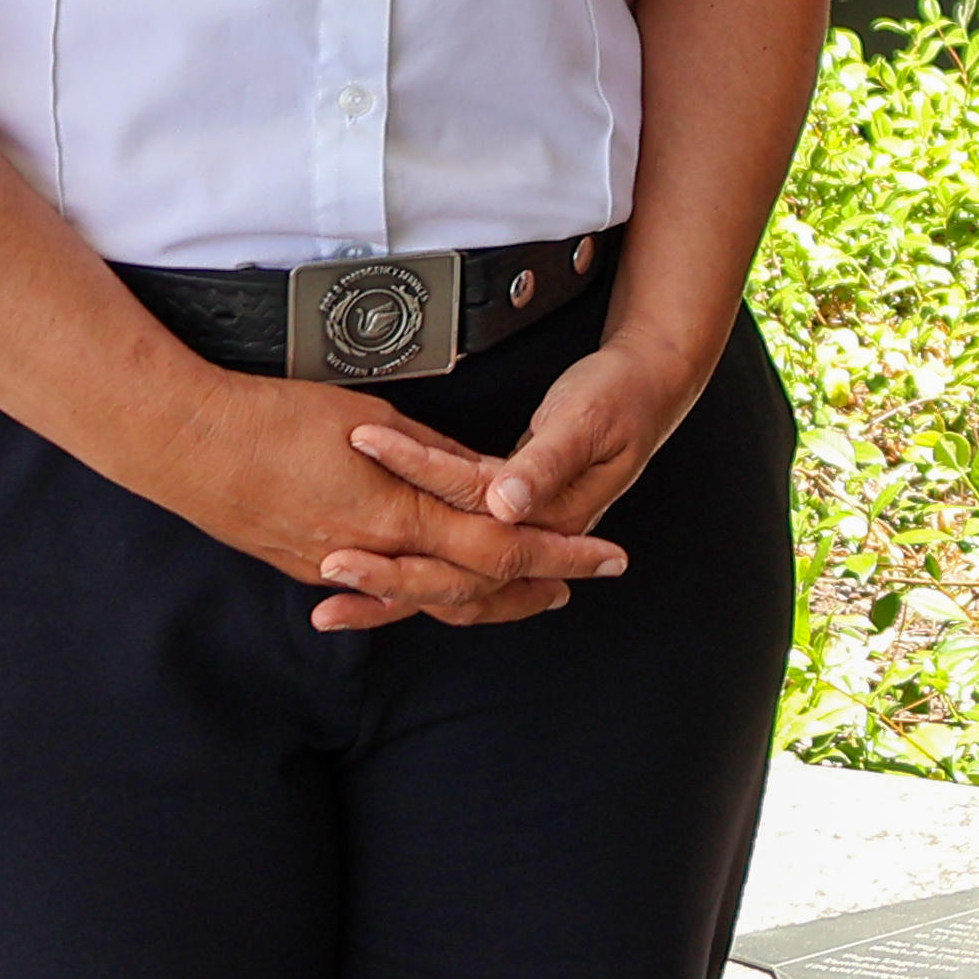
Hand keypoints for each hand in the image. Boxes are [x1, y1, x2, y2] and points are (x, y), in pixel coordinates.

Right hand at [131, 371, 631, 635]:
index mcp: (397, 514)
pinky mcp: (302, 566)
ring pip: (427, 595)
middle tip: (584, 580)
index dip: (556, 553)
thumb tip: (482, 475)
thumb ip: (434, 457)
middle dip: (535, 584)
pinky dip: (421, 594)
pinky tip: (443, 593)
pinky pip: (379, 589)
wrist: (181, 441)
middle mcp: (371, 553)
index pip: (499, 546)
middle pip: (473, 585)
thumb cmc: (274, 416)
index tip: (605, 555)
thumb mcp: (374, 421)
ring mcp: (333, 566)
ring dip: (484, 597)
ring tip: (531, 591)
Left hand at [342, 324, 727, 623]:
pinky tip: (370, 571)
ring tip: (332, 593)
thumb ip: (544, 463)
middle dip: (388, 578)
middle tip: (328, 568)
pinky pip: (453, 552)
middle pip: (455, 574)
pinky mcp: (505, 514)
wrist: (650, 385)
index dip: (413, 509)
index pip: (474, 525)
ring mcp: (517, 527)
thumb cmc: (620, 397)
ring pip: (449, 575)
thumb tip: (505, 503)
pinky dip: (410, 567)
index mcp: (552, 514)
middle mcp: (531, 531)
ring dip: (391, 587)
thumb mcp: (586, 421)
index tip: (354, 499)